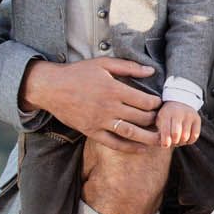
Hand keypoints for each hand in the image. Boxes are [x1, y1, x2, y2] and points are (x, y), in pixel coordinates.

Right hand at [19, 57, 161, 152]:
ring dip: (149, 138)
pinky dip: (130, 148)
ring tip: (160, 139)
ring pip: (131, 133)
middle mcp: (109, 107)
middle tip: (162, 120)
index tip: (160, 105)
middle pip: (141, 118)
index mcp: (114, 89)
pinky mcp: (92, 132)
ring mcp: (100, 121)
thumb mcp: (103, 64)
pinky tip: (142, 149)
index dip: (157, 104)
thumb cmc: (78, 73)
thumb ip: (129, 67)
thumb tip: (151, 71)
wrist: (52, 88)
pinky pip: (114, 143)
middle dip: (155, 120)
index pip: (145, 101)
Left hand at [156, 101, 200, 147]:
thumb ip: (159, 132)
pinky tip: (185, 138)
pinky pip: (195, 136)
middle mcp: (179, 113)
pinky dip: (189, 141)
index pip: (165, 130)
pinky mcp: (197, 119)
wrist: (180, 103)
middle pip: (176, 134)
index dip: (165, 141)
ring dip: (181, 142)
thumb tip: (165, 145)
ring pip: (185, 137)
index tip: (165, 146)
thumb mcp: (160, 120)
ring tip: (177, 140)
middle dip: (173, 142)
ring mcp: (189, 115)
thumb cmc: (167, 116)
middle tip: (172, 142)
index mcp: (167, 113)